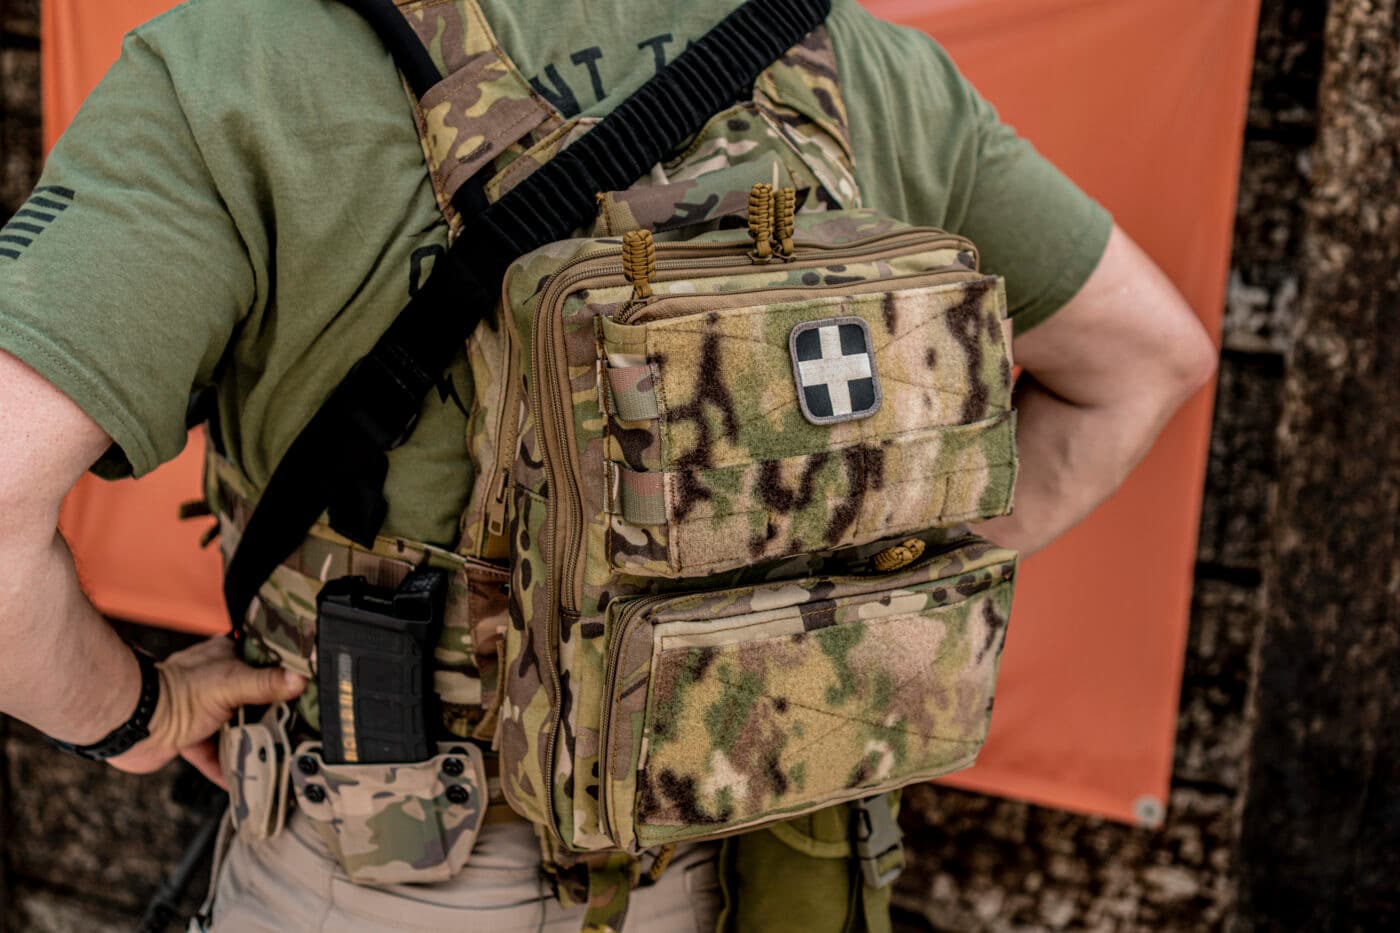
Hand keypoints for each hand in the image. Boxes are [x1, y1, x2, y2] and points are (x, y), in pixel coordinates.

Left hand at [107, 637, 306, 787]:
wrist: (134, 723)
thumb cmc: (177, 693)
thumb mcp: (232, 683)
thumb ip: (266, 683)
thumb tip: (300, 679)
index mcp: (225, 658)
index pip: (264, 663)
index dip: (285, 677)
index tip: (307, 692)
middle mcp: (215, 683)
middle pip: (253, 700)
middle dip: (271, 717)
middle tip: (297, 731)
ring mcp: (202, 712)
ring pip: (235, 729)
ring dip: (250, 745)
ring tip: (276, 758)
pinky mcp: (189, 738)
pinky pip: (214, 756)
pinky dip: (227, 769)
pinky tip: (243, 783)